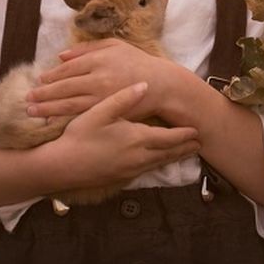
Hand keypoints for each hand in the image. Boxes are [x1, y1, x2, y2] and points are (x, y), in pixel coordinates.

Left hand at [26, 39, 175, 120]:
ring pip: (68, 103)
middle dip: (43, 93)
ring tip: (32, 111)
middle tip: (27, 98)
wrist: (161, 85)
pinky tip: (51, 122)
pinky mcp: (107, 111)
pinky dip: (64, 119)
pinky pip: (81, 115)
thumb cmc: (137, 63)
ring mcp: (102, 96)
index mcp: (99, 59)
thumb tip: (61, 55)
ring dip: (47, 108)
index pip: (68, 68)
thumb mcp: (115, 46)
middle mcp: (98, 77)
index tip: (39, 79)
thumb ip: (88, 48)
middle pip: (64, 86)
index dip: (52, 75)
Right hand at [51, 82, 199, 190]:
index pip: (169, 138)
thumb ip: (123, 99)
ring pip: (160, 163)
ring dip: (175, 157)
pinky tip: (159, 161)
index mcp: (137, 139)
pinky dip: (159, 164)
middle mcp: (139, 157)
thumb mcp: (100, 112)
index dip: (184, 134)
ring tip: (186, 152)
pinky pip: (148, 170)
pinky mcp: (123, 178)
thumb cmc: (81, 137)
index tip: (197, 131)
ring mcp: (132, 170)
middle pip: (169, 153)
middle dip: (185, 147)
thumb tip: (144, 86)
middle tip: (199, 143)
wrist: (63, 166)